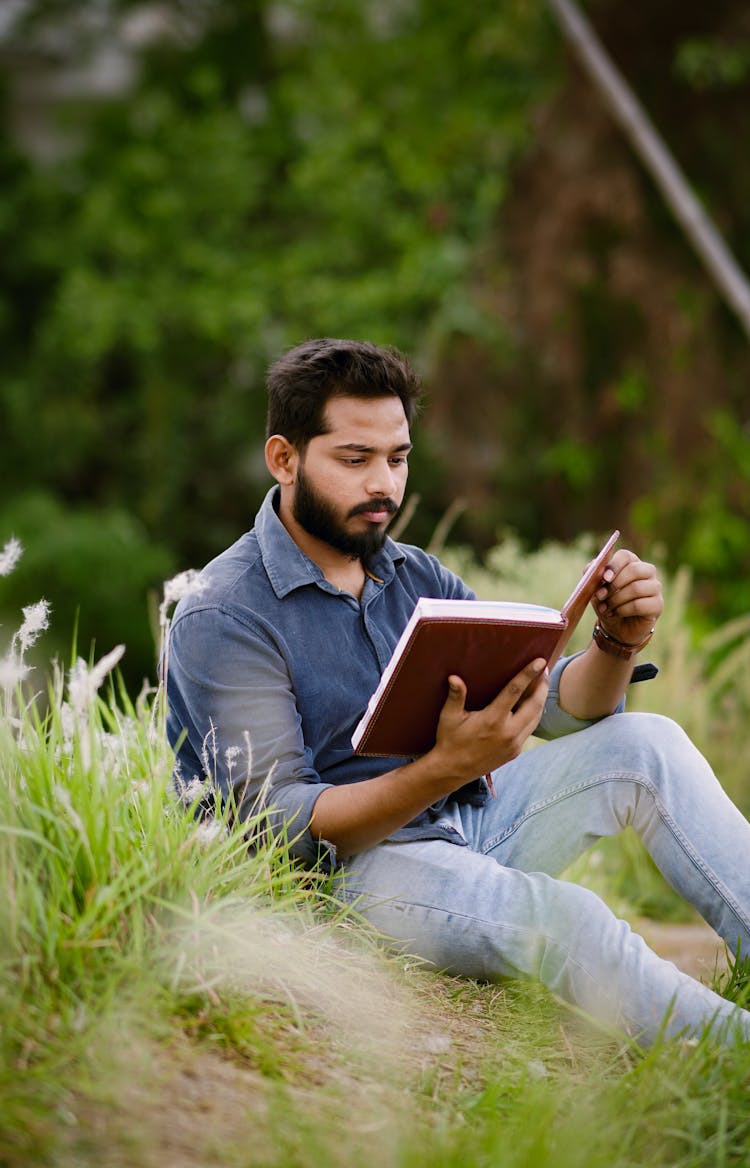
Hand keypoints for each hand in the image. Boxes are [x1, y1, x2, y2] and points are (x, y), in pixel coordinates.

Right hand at [433, 658, 548, 782]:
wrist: (452, 770)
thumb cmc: (449, 740)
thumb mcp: (449, 717)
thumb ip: (455, 696)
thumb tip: (454, 677)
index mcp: (492, 720)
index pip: (515, 691)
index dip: (528, 674)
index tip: (539, 662)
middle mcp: (507, 732)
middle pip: (534, 704)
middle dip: (541, 686)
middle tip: (544, 670)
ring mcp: (514, 744)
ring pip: (536, 718)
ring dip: (541, 700)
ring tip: (541, 684)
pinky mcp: (515, 752)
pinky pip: (530, 729)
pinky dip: (534, 714)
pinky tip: (532, 705)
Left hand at [594, 549, 663, 645]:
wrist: (616, 627)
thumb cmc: (607, 603)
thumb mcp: (595, 590)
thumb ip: (592, 576)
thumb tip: (591, 568)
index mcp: (631, 563)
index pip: (626, 556)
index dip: (614, 565)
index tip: (604, 578)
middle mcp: (647, 572)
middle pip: (634, 570)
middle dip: (613, 585)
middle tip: (600, 596)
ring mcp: (655, 588)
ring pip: (636, 588)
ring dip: (616, 600)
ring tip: (604, 608)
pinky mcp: (658, 605)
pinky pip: (640, 605)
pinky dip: (623, 610)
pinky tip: (614, 614)